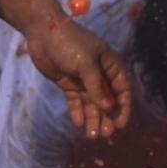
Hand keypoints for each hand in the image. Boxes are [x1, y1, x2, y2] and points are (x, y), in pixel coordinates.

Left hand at [25, 13, 134, 139]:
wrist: (43, 33)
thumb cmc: (70, 44)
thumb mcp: (86, 64)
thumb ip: (97, 87)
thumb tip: (109, 108)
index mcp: (110, 65)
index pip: (122, 90)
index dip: (123, 108)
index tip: (120, 125)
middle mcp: (100, 74)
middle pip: (107, 100)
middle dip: (106, 118)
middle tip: (104, 135)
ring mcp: (83, 79)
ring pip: (91, 103)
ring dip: (93, 118)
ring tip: (91, 135)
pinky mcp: (68, 83)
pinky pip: (76, 101)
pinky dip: (78, 112)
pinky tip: (78, 123)